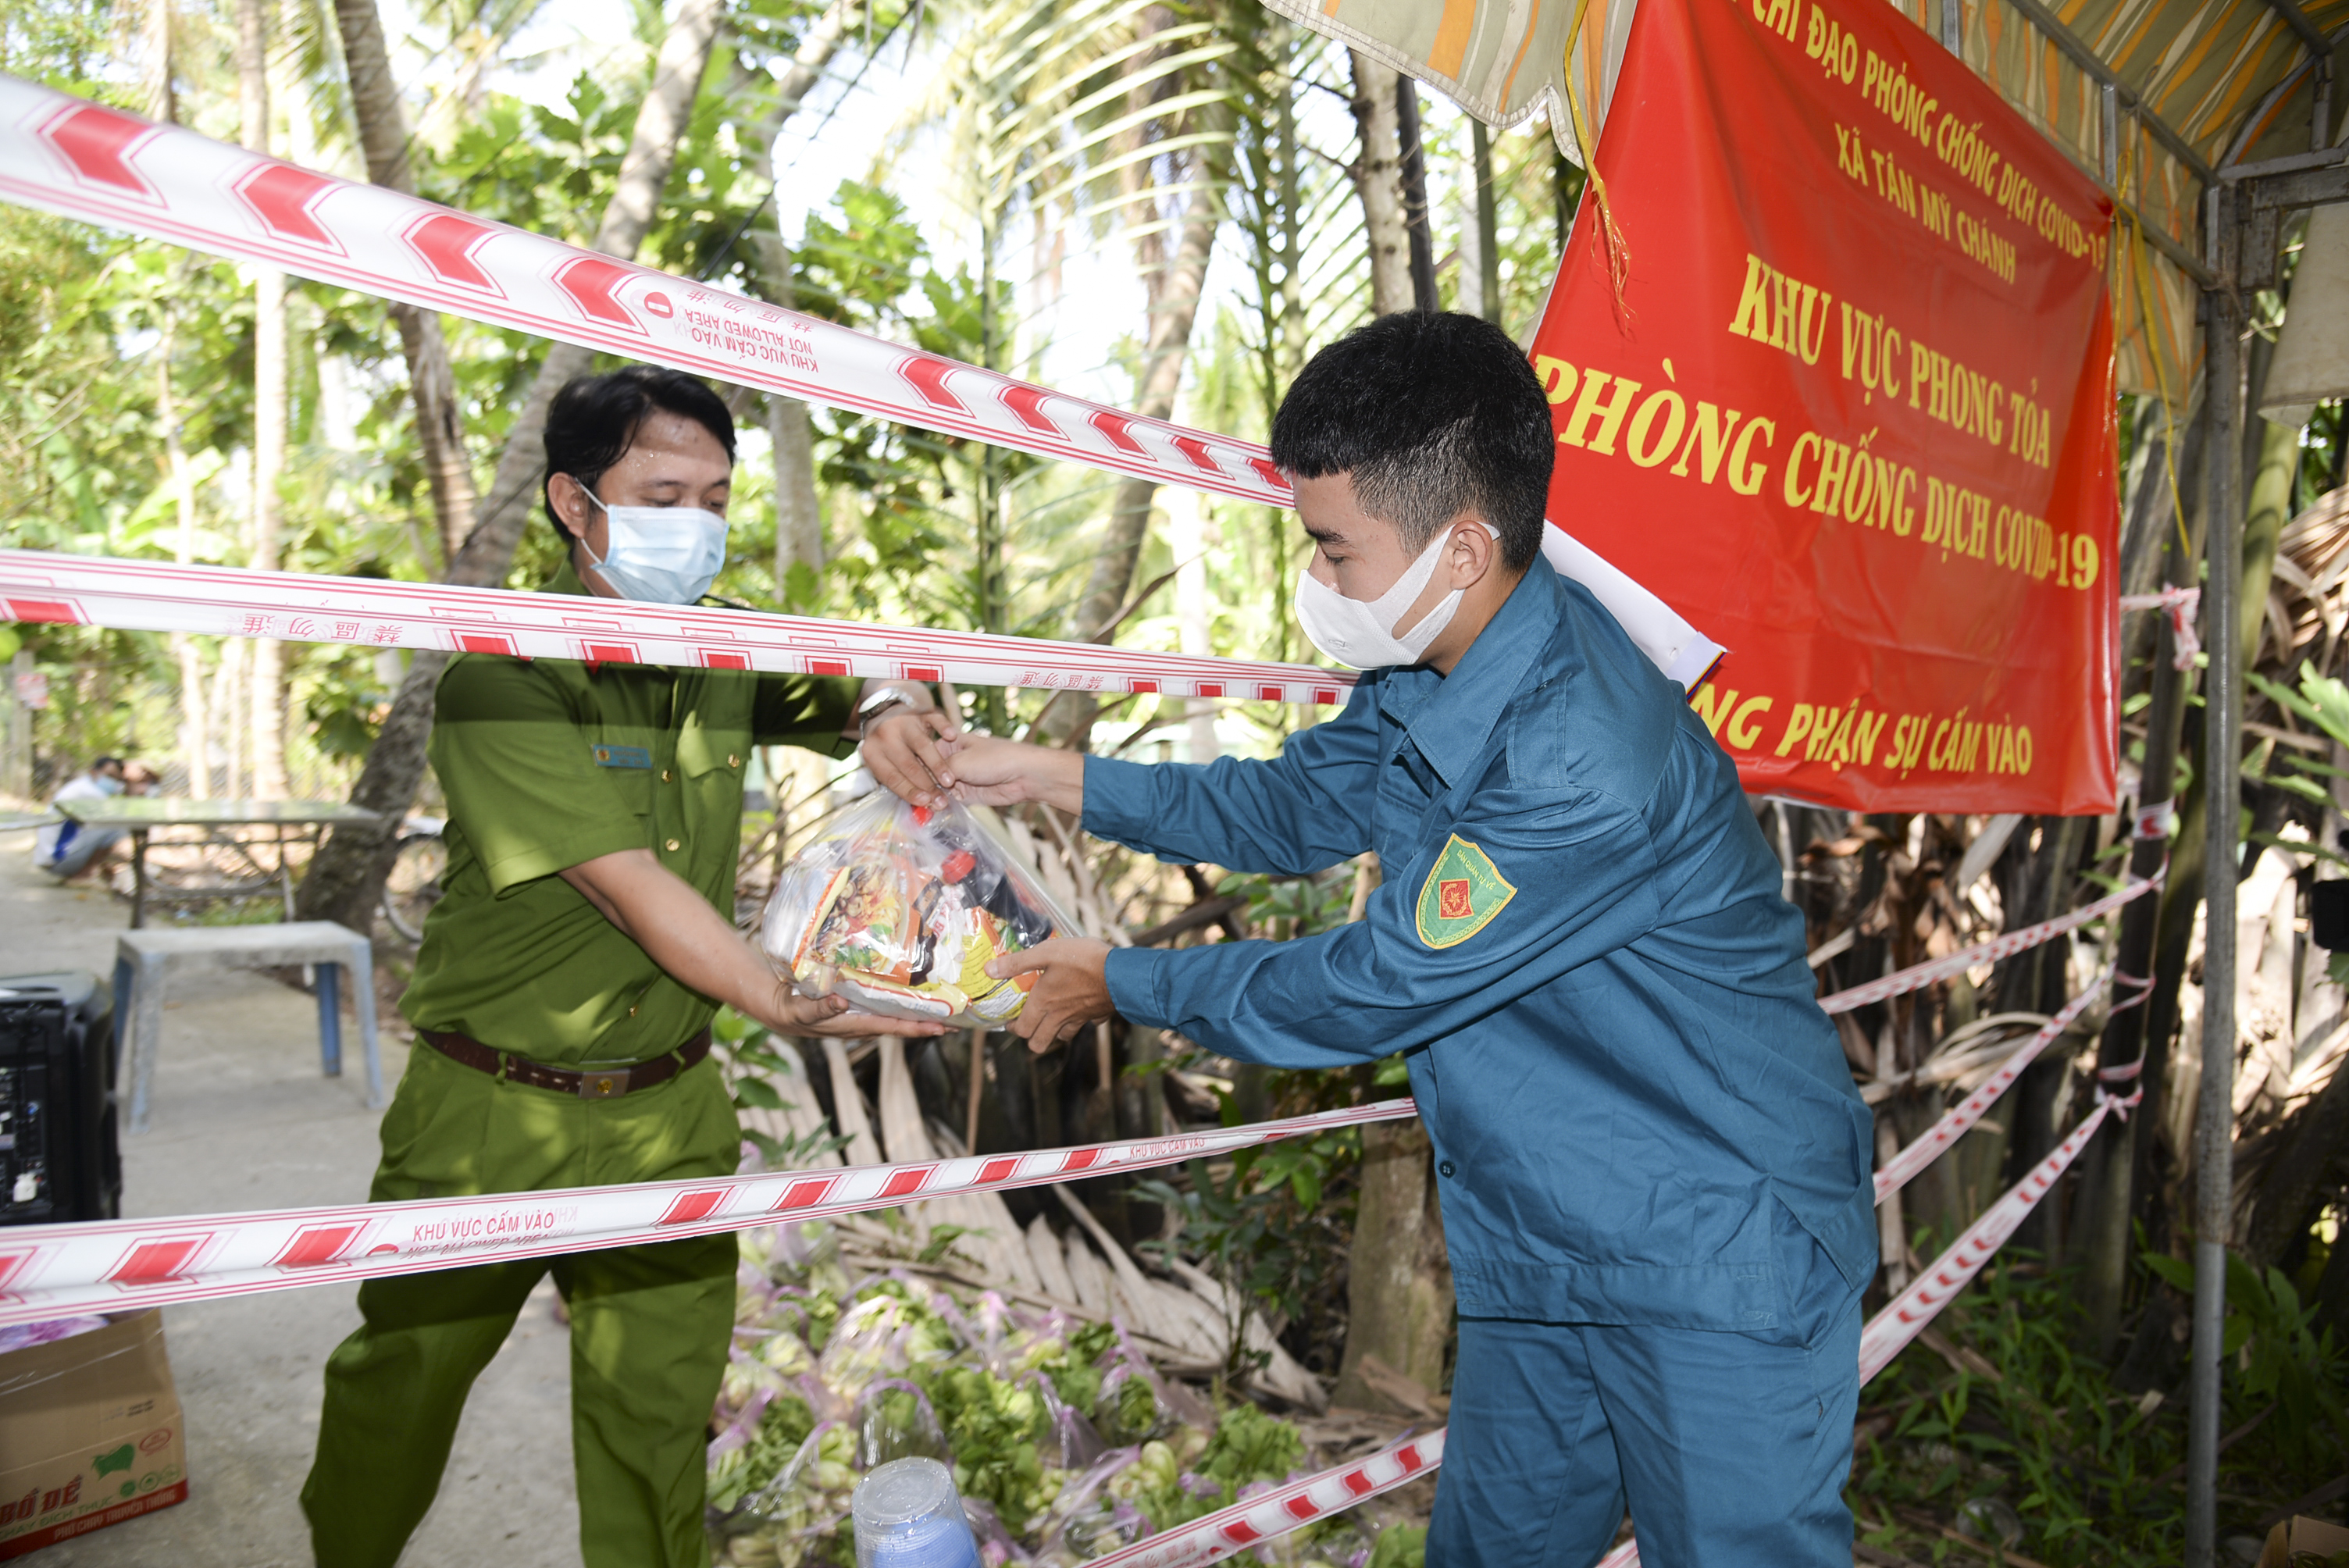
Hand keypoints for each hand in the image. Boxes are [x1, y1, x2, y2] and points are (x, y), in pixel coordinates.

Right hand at [746, 978, 945, 1038]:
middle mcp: (865, 1024)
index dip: (918, 1027)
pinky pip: (887, 1009)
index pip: (893, 1027)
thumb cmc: (793, 1012)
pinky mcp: (859, 1010)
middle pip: (904, 1026)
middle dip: (931, 1024)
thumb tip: (841, 1003)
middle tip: (960, 1022)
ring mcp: (863, 1018)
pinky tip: (917, 998)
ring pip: (899, 1018)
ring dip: (922, 1016)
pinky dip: (905, 1006)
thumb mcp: (804, 1011)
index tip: (941, 1028)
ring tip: (948, 1011)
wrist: (782, 1012)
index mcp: (856, 1025)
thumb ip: (821, 1008)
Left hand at [860, 709, 963, 809]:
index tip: (925, 802)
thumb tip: (920, 807)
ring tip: (949, 781)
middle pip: (907, 763)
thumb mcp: (883, 765)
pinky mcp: (919, 712)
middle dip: (926, 784)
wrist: (884, 715)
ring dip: (936, 764)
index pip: (891, 777)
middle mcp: (885, 736)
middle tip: (941, 799)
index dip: (909, 791)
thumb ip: (898, 783)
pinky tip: (952, 737)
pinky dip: (943, 727)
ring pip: (921, 744)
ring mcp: (903, 722)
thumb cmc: (887, 750)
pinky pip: (933, 719)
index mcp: (872, 753)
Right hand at [863, 728, 1087, 815]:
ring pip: (935, 789)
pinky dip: (939, 807)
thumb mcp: (961, 761)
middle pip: (926, 774)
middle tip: (913, 794)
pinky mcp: (964, 795)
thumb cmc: (995, 758)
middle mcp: (949, 760)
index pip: (921, 754)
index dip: (914, 767)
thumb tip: (920, 784)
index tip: (904, 776)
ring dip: (930, 797)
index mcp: (947, 742)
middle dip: (921, 785)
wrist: (1024, 775)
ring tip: (922, 804)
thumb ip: (938, 772)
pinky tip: (930, 811)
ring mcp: (956, 778)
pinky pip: (946, 801)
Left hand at [987, 937, 1113, 1051]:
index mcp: (1044, 1003)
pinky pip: (1085, 1024)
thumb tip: (989, 971)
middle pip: (1039, 1044)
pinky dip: (1081, 1021)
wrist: (1123, 973)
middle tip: (1028, 1022)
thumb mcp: (1046, 952)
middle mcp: (1059, 1017)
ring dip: (1054, 1031)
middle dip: (1031, 1037)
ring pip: (1062, 1037)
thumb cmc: (1084, 960)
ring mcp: (1080, 1019)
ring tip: (1052, 1016)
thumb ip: (1017, 962)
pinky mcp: (1097, 1015)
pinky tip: (1081, 1007)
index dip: (1013, 1028)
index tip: (1011, 1019)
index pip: (1022, 1030)